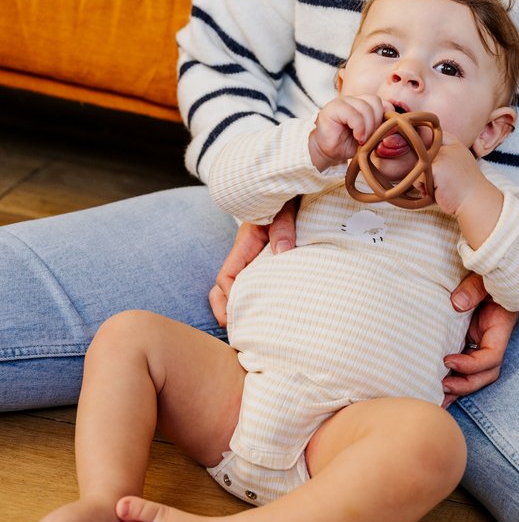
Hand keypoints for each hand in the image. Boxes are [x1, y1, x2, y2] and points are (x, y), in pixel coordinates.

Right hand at [208, 199, 298, 326]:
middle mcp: (247, 256)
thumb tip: (283, 251)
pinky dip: (257, 300)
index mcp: (245, 244)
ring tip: (253, 331)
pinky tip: (271, 315)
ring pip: (238, 288)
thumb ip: (283, 226)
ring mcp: (256, 260)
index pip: (227, 278)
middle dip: (225, 311)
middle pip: (223, 288)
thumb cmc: (286, 196)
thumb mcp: (284, 208)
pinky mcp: (269, 263)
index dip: (229, 298)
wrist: (291, 187)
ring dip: (241, 307)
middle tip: (238, 334)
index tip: (236, 316)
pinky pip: (257, 285)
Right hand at [308, 95, 387, 170]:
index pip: (382, 102)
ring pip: (366, 107)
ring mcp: (343, 101)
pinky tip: (357, 137)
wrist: (326, 152)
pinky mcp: (334, 107)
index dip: (385, 117)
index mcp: (363, 104)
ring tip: (362, 140)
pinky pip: (353, 114)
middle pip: (375, 102)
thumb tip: (394, 127)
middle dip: (377, 122)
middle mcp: (354, 100)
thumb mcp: (369, 138)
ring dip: (368, 127)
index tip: (381, 133)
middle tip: (370, 138)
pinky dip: (359, 127)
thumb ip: (380, 130)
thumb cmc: (346, 145)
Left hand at [441, 273, 518, 407]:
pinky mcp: (464, 338)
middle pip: (485, 373)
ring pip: (473, 373)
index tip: (448, 360)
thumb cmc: (487, 270)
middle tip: (440, 387)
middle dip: (465, 384)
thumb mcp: (483, 276)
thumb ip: (473, 288)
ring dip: (456, 386)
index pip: (491, 357)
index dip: (472, 364)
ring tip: (434, 398)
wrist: (484, 264)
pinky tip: (431, 385)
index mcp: (499, 326)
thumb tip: (457, 303)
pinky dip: (449, 374)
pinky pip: (460, 361)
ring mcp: (477, 339)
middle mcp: (490, 338)